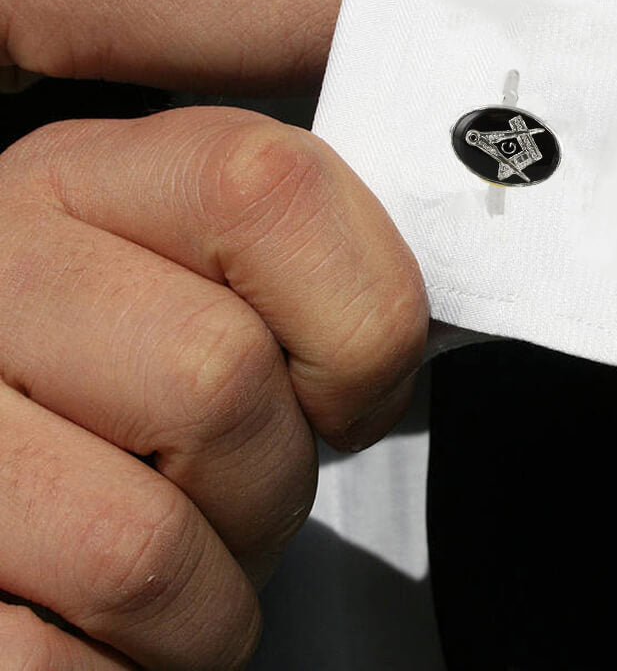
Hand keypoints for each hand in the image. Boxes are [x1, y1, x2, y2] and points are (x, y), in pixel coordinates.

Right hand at [0, 106, 427, 667]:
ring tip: (180, 562)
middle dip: (276, 476)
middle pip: (218, 377)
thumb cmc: (116, 370)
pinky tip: (107, 627)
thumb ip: (292, 260)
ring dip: (205, 597)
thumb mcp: (192, 262)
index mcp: (84, 178)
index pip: (271, 188)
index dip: (358, 314)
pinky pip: (49, 664)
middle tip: (245, 489)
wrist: (6, 464)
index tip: (350, 387)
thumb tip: (394, 336)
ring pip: (143, 546)